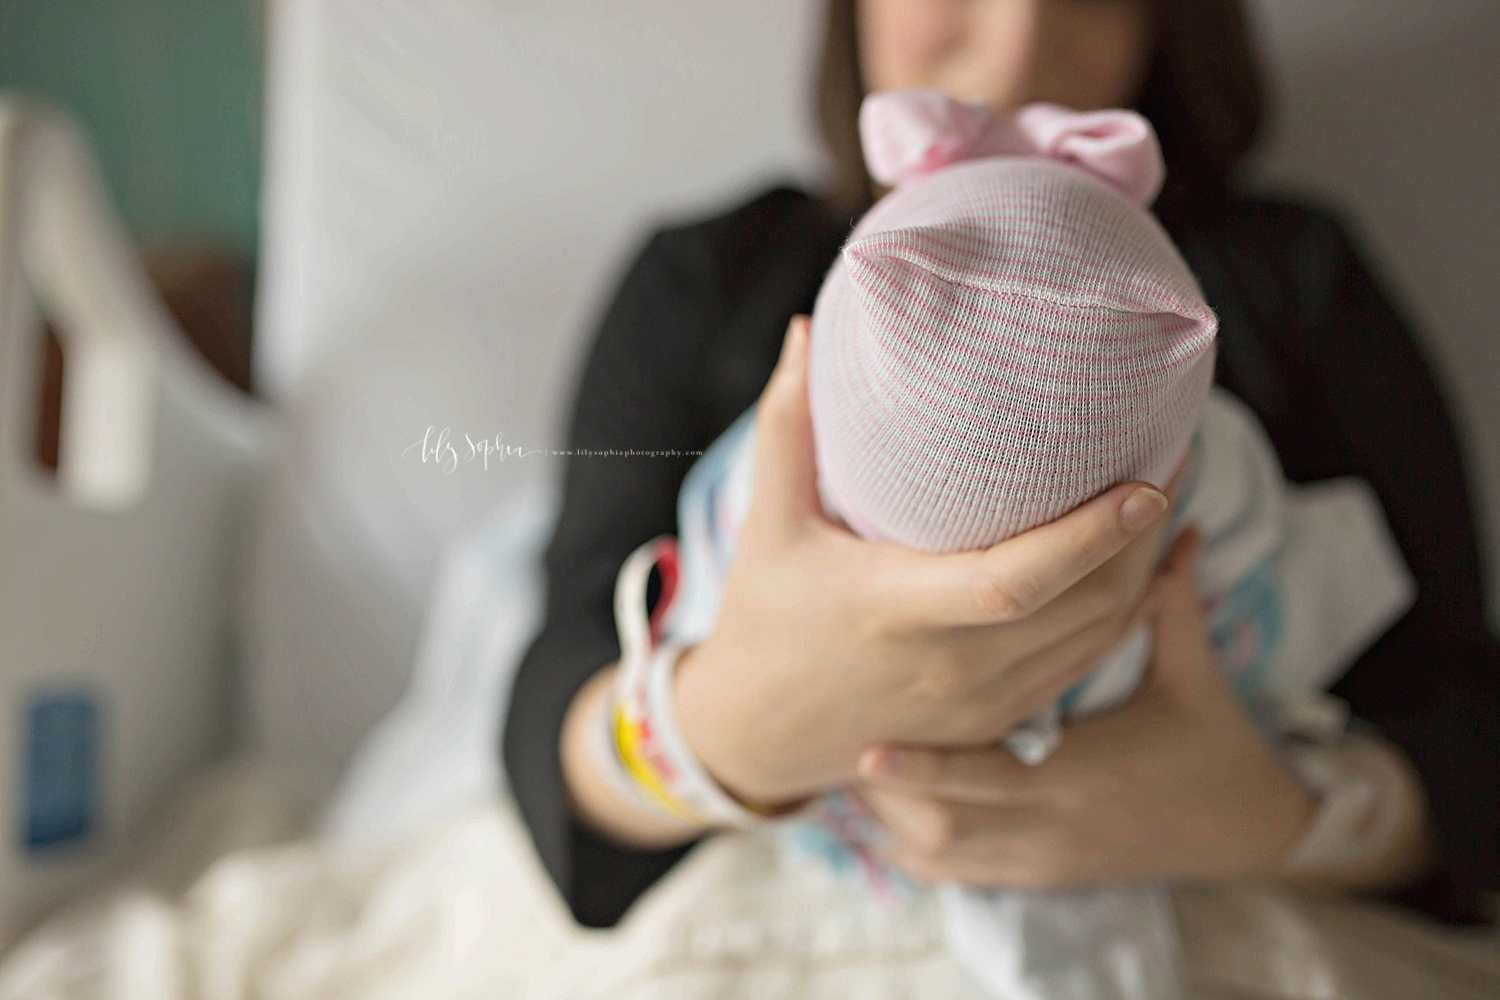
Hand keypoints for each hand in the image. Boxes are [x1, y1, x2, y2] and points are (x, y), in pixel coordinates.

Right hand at [673, 316, 1174, 807]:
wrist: (759, 735)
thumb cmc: (763, 620)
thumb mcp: (768, 525)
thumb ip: (788, 428)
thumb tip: (805, 334)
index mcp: (896, 610)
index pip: (1014, 581)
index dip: (1088, 536)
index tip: (1145, 481)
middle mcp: (952, 666)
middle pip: (1083, 606)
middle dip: (1143, 537)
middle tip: (1176, 457)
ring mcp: (980, 702)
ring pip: (1097, 639)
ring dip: (1144, 572)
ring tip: (1166, 501)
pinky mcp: (995, 721)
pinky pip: (1082, 667)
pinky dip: (1124, 616)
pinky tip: (1141, 568)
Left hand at [854, 529, 1320, 887]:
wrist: (1247, 836)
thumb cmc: (1216, 746)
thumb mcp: (1191, 675)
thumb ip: (1170, 600)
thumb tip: (1174, 514)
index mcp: (1085, 773)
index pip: (993, 776)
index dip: (926, 766)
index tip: (865, 744)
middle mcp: (1055, 824)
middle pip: (948, 826)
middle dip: (890, 791)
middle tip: (837, 742)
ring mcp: (1044, 858)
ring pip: (943, 854)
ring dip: (895, 817)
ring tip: (849, 763)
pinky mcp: (1040, 874)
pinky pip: (958, 874)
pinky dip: (919, 847)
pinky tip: (885, 812)